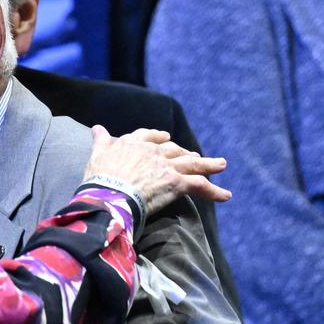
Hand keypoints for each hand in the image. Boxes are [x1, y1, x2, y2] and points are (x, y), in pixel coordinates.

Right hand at [84, 125, 230, 215]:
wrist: (110, 194)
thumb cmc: (99, 178)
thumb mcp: (97, 154)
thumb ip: (101, 141)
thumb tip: (97, 128)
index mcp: (133, 144)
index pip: (148, 136)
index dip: (157, 137)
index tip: (165, 138)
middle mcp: (153, 152)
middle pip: (173, 150)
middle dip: (184, 153)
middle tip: (192, 157)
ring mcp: (166, 166)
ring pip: (192, 164)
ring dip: (208, 164)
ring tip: (221, 165)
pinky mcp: (176, 182)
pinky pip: (200, 185)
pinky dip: (214, 191)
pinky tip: (226, 196)